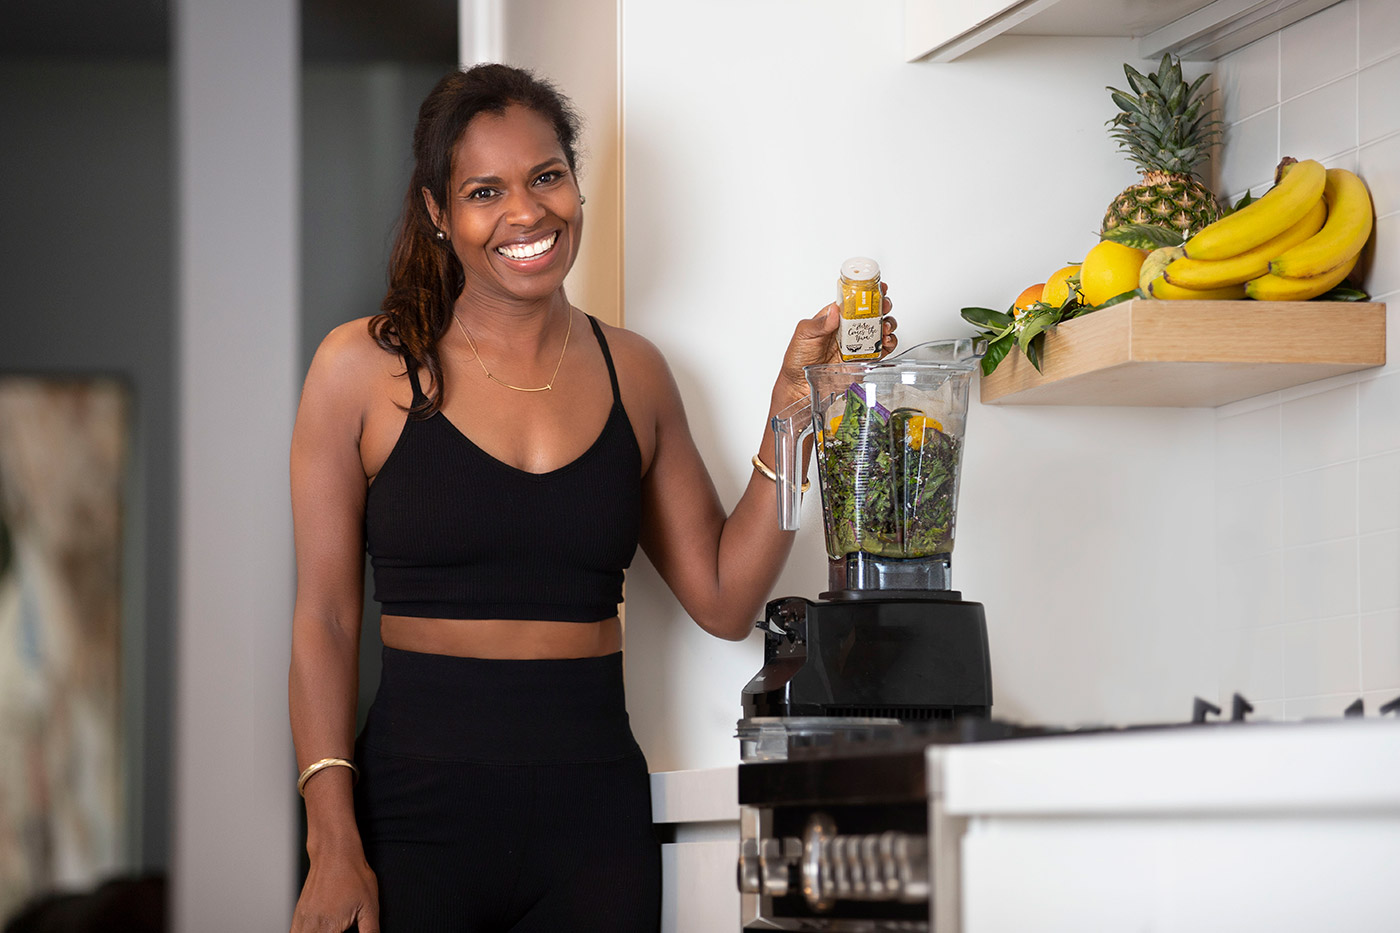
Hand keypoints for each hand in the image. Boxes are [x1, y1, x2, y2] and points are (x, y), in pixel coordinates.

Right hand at [291, 851, 379, 932]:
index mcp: (328, 927)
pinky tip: (317, 931)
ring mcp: (301, 919)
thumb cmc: (353, 874)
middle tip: (340, 931)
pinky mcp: (298, 913)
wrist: (335, 852)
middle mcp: (310, 925)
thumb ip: (370, 931)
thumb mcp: (370, 906)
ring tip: (332, 930)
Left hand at [774, 284, 896, 405]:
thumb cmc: (798, 359)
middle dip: (882, 306)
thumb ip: (819, 323)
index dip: (866, 292)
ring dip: (887, 324)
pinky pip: (882, 349)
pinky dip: (889, 343)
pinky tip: (886, 342)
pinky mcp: (864, 359)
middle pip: (871, 312)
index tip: (876, 288)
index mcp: (834, 318)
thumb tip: (834, 312)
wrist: (800, 385)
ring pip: (880, 328)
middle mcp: (848, 329)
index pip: (853, 300)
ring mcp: (857, 344)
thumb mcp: (803, 335)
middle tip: (884, 306)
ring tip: (884, 327)